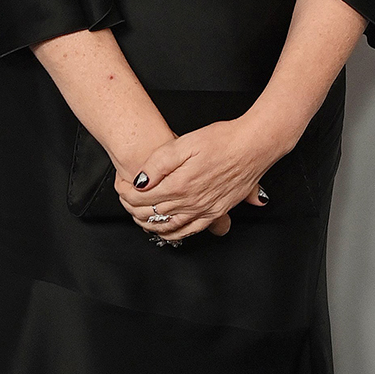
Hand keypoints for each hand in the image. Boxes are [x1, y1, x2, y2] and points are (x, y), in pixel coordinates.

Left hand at [115, 118, 269, 241]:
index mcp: (180, 184)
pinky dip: (174, 233)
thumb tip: (140, 181)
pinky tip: (166, 230)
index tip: (121, 188)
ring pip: (169, 226)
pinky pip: (190, 230)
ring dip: (150, 223)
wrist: (253, 146)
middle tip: (125, 201)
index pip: (143, 198)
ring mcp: (205, 210)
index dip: (127, 194)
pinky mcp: (216, 212)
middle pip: (153, 213)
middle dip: (134, 208)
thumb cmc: (222, 140)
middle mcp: (191, 202)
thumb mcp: (184, 143)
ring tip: (139, 215)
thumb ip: (158, 163)